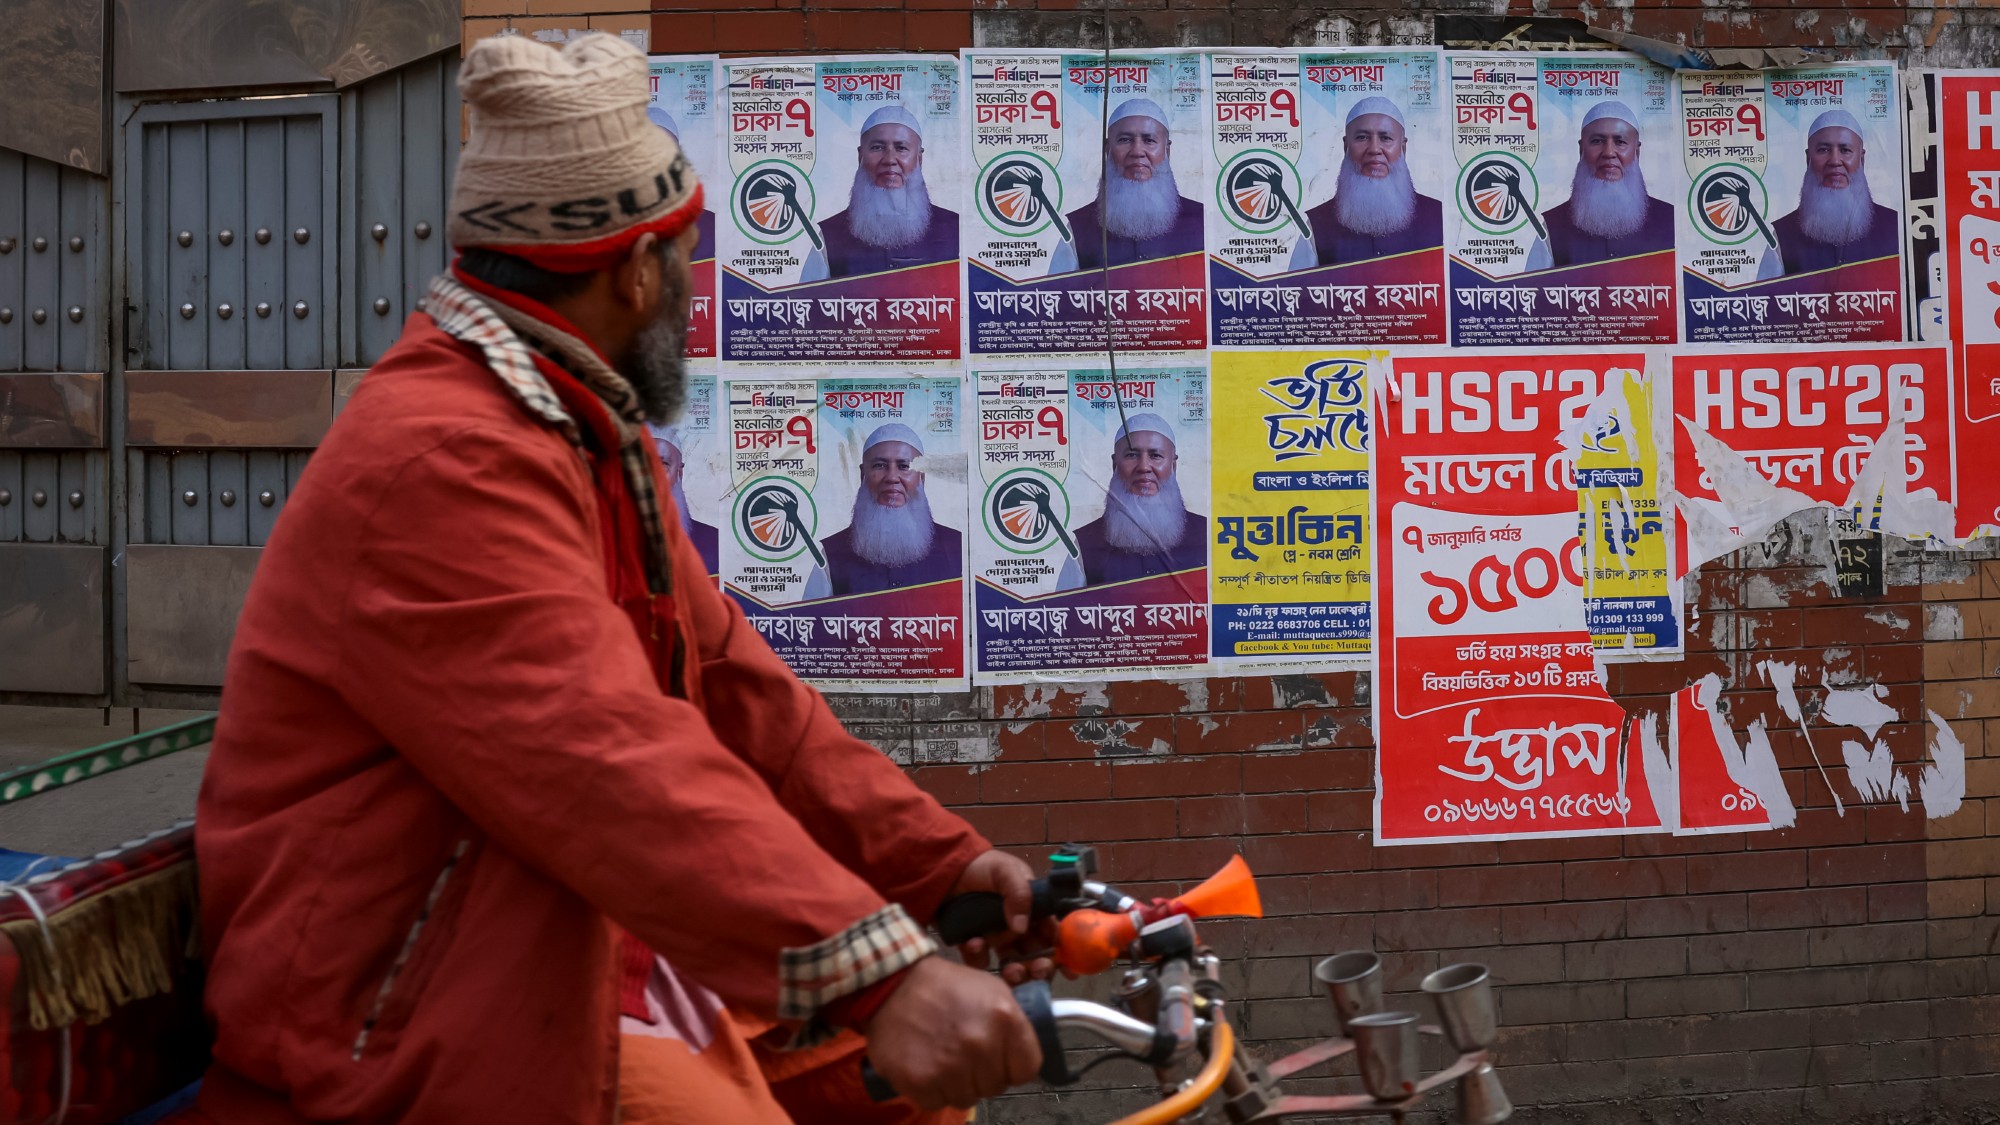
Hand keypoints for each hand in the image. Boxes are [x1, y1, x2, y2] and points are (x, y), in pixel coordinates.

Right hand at [861, 956, 1041, 1108]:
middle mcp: (980, 1044)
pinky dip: (931, 1089)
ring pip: (967, 1098)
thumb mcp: (992, 989)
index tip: (1000, 1059)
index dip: (1013, 1065)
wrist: (892, 984)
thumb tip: (1025, 1055)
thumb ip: (1015, 1024)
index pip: (1027, 1069)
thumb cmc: (944, 986)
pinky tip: (926, 1064)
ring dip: (956, 1083)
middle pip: (996, 1087)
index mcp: (1004, 1018)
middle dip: (982, 1073)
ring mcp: (950, 1066)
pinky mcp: (920, 1081)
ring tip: (943, 1055)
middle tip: (963, 1051)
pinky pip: (937, 1102)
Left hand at [949, 850, 1057, 984]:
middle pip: (1034, 955)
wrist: (942, 869)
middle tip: (1036, 971)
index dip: (1061, 951)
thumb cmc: (979, 866)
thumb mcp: (1004, 870)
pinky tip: (972, 943)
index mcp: (1031, 908)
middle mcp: (1016, 926)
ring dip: (1013, 969)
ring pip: (1011, 963)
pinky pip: (980, 960)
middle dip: (1038, 966)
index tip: (1067, 969)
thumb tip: (1022, 928)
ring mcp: (995, 938)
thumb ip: (1019, 893)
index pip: (1051, 933)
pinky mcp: (974, 945)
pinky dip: (978, 956)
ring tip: (1009, 969)